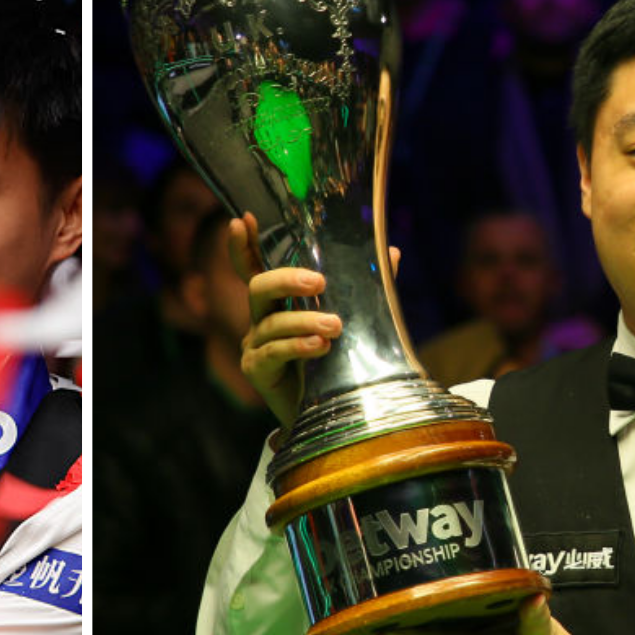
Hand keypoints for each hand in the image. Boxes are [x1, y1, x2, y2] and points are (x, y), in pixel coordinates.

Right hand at [229, 214, 402, 426]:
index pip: (255, 266)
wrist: (330, 413)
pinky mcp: (257, 369)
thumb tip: (391, 252)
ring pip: (271, 321)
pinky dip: (297, 346)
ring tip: (335, 327)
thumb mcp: (355, 322)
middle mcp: (260, 318)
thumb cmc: (337, 362)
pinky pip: (273, 352)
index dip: (245, 244)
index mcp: (279, 301)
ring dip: (305, 320)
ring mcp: (255, 344)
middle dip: (287, 279)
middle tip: (320, 283)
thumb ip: (368, 289)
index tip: (243, 220)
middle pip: (259, 286)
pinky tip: (320, 346)